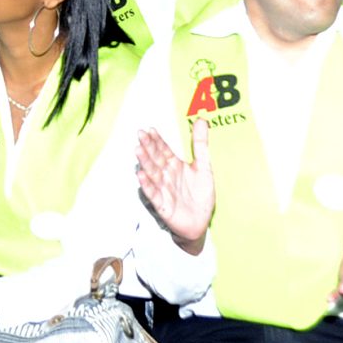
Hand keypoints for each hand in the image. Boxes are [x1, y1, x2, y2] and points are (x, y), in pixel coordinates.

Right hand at [135, 122, 213, 251]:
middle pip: (155, 159)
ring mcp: (163, 190)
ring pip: (152, 174)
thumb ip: (200, 144)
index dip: (157, 140)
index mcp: (174, 166)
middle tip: (140, 135)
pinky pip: (153, 194)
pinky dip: (147, 185)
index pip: (163, 150)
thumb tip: (201, 120)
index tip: (150, 130)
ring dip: (145, 163)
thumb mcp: (204, 166)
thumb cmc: (200, 195)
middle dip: (148, 147)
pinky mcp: (163, 205)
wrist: (201, 222)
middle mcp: (166, 176)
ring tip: (138, 151)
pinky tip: (141, 176)